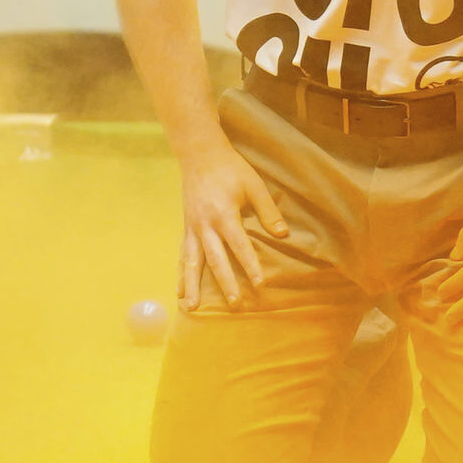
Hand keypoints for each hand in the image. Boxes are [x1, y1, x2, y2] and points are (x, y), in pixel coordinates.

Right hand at [177, 136, 288, 308]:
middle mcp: (206, 225)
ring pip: (192, 262)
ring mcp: (193, 228)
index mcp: (224, 214)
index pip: (239, 246)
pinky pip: (183, 255)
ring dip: (193, 285)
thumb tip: (282, 235)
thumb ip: (267, 211)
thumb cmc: (230, 169)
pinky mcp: (186, 228)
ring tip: (192, 307)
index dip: (250, 265)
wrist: (200, 155)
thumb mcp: (253, 185)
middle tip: (235, 303)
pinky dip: (181, 274)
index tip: (260, 284)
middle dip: (225, 282)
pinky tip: (180, 291)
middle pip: (216, 259)